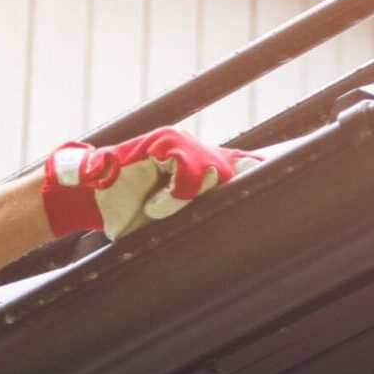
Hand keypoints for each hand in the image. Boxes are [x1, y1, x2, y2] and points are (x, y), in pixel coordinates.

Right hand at [41, 128, 261, 240]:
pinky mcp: (165, 141)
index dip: (263, 171)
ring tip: (159, 210)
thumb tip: (234, 232)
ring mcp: (182, 142)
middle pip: (235, 169)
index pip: (244, 165)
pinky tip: (155, 204)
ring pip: (212, 171)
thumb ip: (196, 217)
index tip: (283, 179)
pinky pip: (187, 168)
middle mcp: (197, 152)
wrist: (90, 199)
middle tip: (179, 212)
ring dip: (188, 198)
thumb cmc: (128, 213)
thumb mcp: (168, 221)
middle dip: (226, 192)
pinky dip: (174, 192)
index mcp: (201, 169)